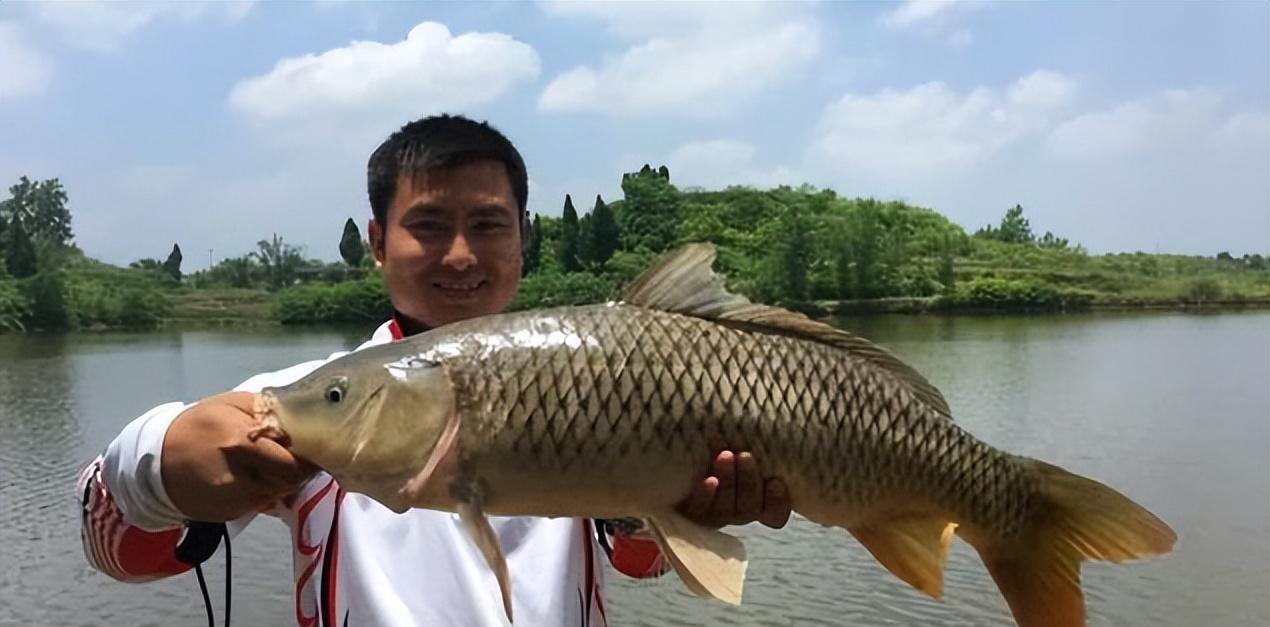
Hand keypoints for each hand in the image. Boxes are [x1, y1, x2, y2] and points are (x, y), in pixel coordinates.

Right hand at [162, 391, 317, 521]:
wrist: (154, 460)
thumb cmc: (198, 424)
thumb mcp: (232, 404)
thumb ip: (269, 411)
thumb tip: (300, 422)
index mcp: (242, 442)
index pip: (294, 461)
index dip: (309, 456)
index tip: (315, 447)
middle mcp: (239, 476)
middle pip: (289, 480)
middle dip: (300, 469)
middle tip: (298, 456)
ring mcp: (233, 499)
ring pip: (277, 493)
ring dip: (282, 480)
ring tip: (273, 463)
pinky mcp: (228, 514)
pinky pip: (260, 503)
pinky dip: (264, 491)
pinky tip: (253, 477)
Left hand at [675, 450, 791, 529]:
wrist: (675, 458)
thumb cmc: (722, 443)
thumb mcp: (744, 443)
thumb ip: (760, 442)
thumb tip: (788, 409)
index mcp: (756, 502)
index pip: (774, 514)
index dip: (778, 503)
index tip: (776, 482)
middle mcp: (736, 512)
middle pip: (749, 508)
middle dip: (749, 481)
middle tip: (745, 456)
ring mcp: (712, 514)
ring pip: (727, 509)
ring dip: (729, 481)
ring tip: (725, 456)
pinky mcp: (689, 511)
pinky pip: (700, 509)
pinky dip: (706, 494)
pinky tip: (709, 480)